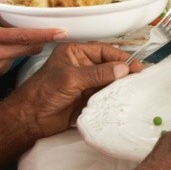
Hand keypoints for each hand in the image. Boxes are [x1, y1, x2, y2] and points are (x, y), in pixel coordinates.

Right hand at [0, 0, 64, 82]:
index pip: (22, 37)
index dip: (43, 34)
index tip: (62, 31)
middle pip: (30, 47)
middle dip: (45, 38)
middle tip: (58, 27)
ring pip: (26, 52)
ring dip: (35, 42)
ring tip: (35, 29)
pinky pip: (18, 57)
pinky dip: (22, 47)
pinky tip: (15, 39)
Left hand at [7, 42, 139, 136]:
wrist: (30, 119)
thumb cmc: (45, 92)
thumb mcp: (72, 78)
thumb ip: (98, 73)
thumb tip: (124, 69)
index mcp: (76, 53)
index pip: (104, 51)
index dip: (120, 57)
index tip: (136, 65)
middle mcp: (82, 65)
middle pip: (109, 65)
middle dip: (124, 71)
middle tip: (140, 76)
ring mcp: (86, 82)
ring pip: (109, 80)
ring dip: (121, 84)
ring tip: (136, 87)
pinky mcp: (87, 98)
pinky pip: (105, 94)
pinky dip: (115, 96)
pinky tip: (125, 97)